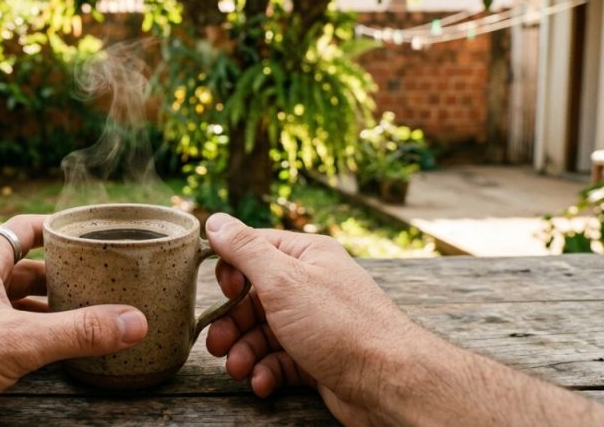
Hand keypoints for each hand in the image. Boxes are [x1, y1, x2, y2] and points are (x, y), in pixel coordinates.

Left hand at [0, 214, 147, 423]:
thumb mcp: (16, 342)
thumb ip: (75, 332)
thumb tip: (133, 321)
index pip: (24, 228)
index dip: (58, 228)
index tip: (91, 234)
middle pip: (24, 268)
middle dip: (61, 276)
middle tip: (100, 283)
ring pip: (12, 302)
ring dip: (45, 308)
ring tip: (83, 317)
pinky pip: (0, 330)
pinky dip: (27, 334)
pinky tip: (45, 351)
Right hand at [203, 213, 426, 424]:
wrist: (389, 382)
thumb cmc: (340, 324)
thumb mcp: (282, 279)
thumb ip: (245, 249)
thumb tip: (215, 220)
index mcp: (305, 256)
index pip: (253, 251)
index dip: (231, 272)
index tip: (226, 293)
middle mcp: (310, 286)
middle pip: (253, 298)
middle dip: (232, 323)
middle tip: (217, 345)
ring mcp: (314, 324)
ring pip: (262, 333)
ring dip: (244, 352)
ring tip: (239, 368)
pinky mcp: (317, 358)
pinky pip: (279, 360)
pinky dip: (266, 371)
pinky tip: (262, 382)